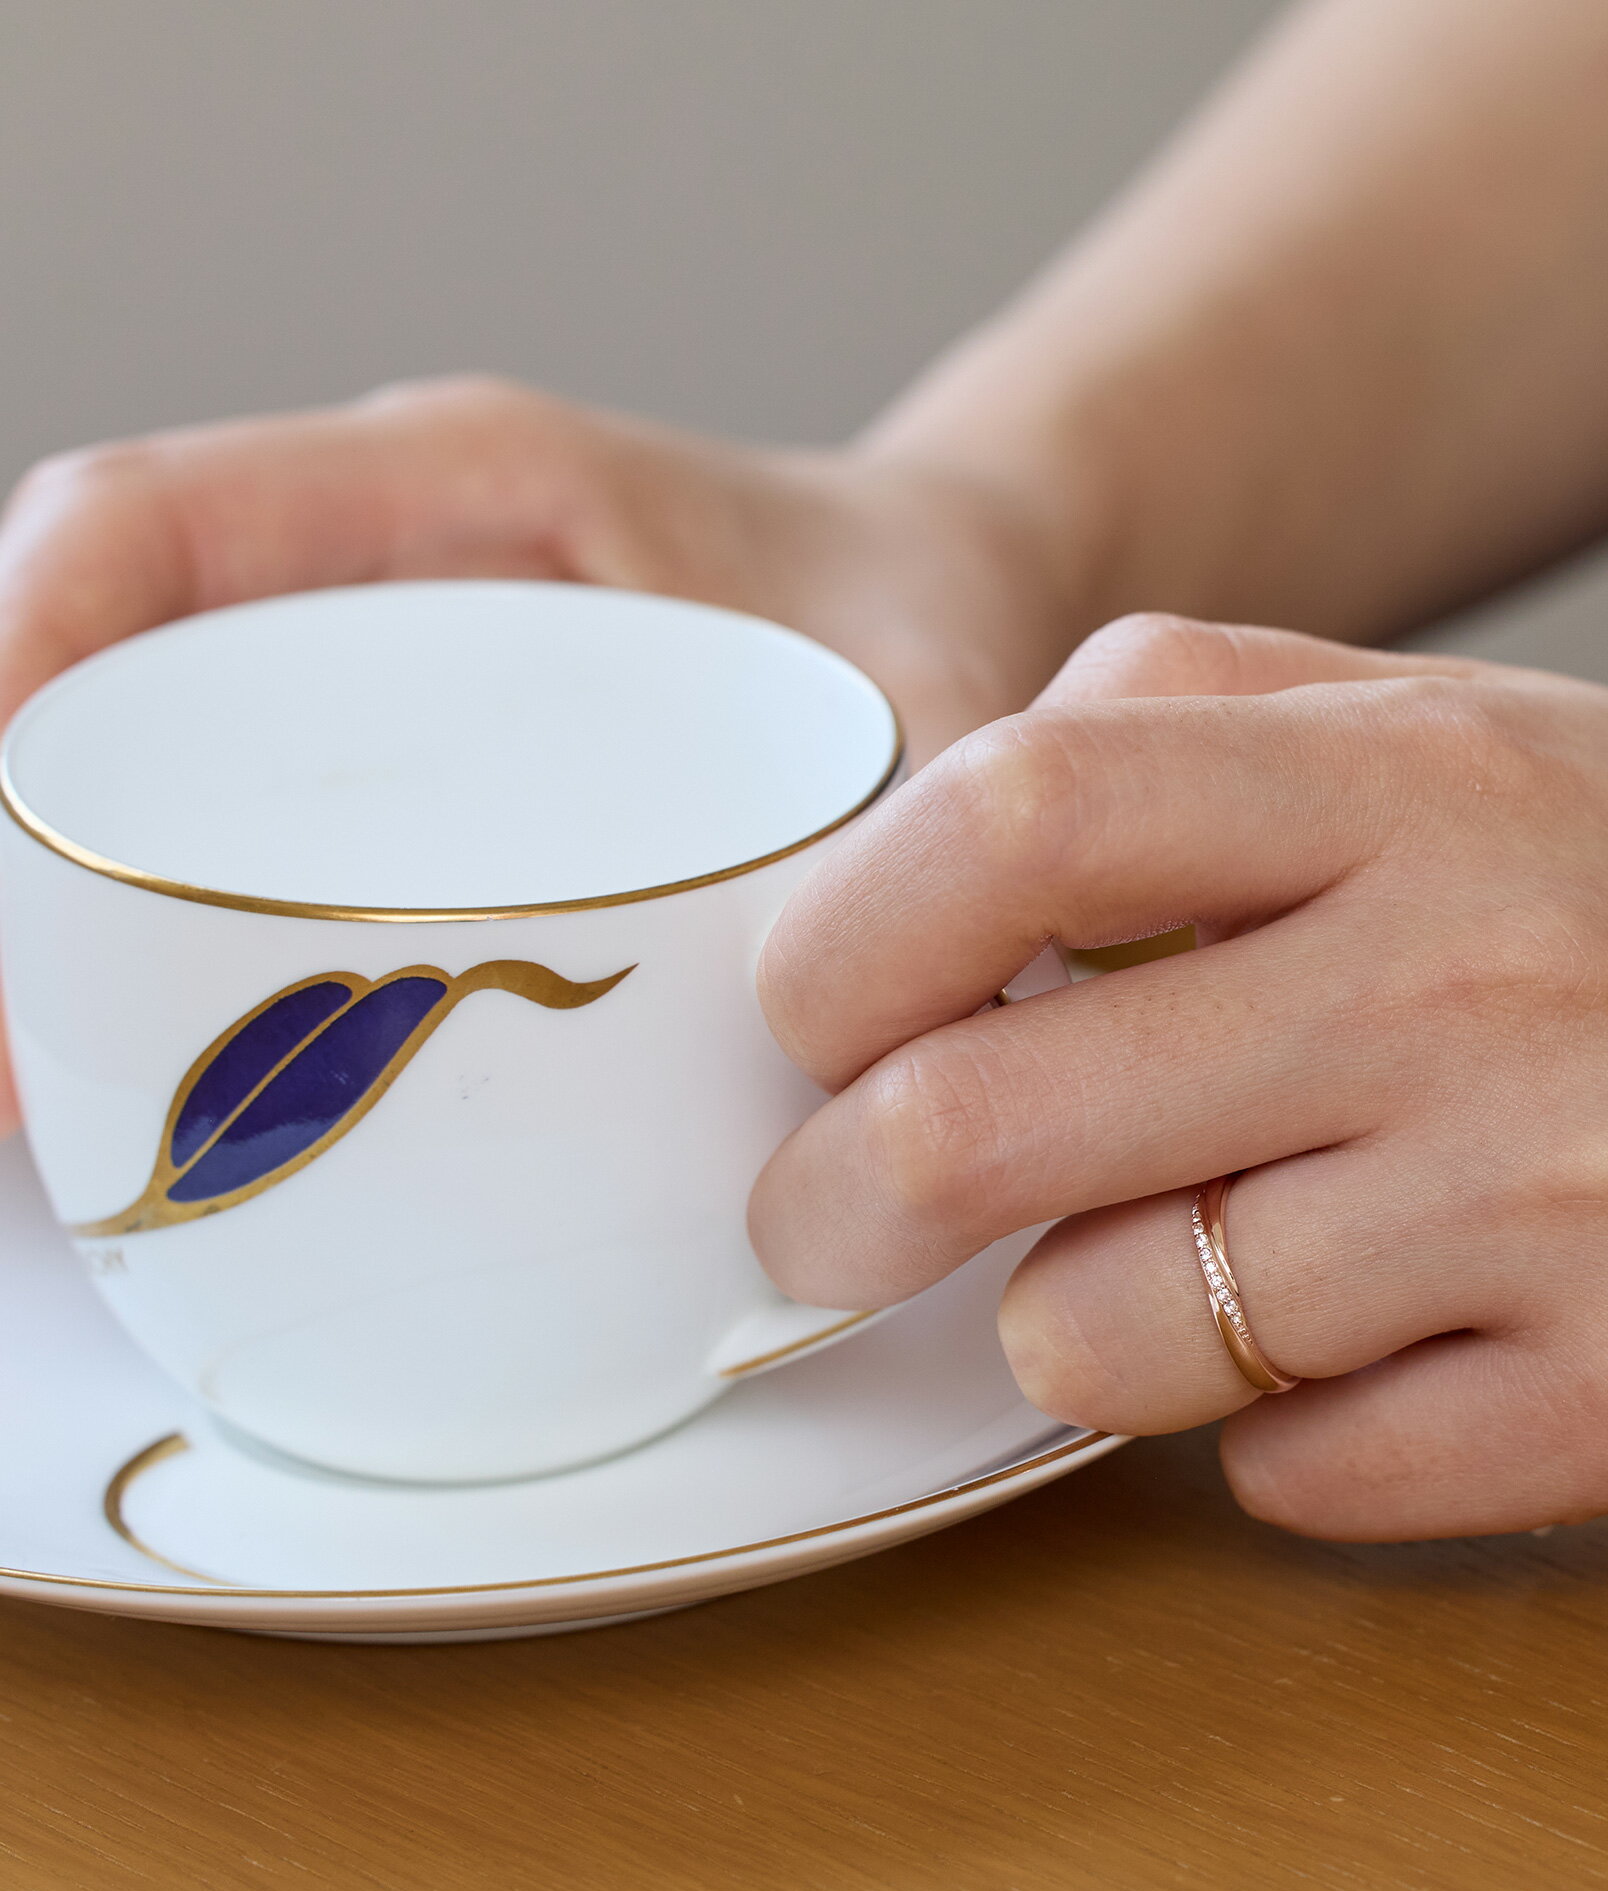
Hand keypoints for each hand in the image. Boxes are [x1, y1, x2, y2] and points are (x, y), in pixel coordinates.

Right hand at [0, 375, 1081, 1130]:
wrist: (936, 596)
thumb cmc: (916, 628)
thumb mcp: (947, 704)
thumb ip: (928, 832)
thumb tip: (895, 1055)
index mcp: (472, 485)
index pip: (152, 534)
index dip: (15, 678)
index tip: (7, 881)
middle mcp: (385, 569)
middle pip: (97, 681)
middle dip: (28, 871)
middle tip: (21, 1086)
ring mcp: (374, 673)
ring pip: (146, 771)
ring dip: (79, 933)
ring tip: (73, 1120)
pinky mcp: (396, 770)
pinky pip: (235, 836)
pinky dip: (175, 955)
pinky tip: (201, 1095)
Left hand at [753, 614, 1607, 1538]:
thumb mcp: (1480, 749)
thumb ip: (1211, 729)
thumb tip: (937, 824)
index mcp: (1425, 775)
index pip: (1032, 805)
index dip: (852, 932)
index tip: (804, 1019)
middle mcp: (1487, 970)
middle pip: (1001, 1112)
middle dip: (839, 1200)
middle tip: (819, 1229)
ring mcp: (1572, 1196)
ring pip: (1120, 1335)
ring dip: (1085, 1333)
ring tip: (1190, 1279)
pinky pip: (1297, 1475)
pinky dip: (1272, 1442)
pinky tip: (1377, 1363)